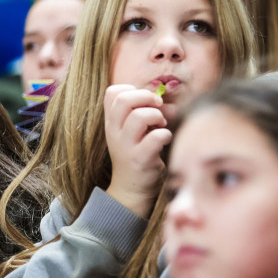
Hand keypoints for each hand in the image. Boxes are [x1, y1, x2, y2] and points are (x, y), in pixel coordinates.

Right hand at [104, 84, 170, 217]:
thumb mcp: (130, 132)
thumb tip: (165, 99)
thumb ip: (142, 112)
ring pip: (139, 116)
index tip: (144, 101)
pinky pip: (156, 137)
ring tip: (161, 125)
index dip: (131, 90)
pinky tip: (165, 139)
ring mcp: (126, 146)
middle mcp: (115, 132)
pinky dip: (165, 134)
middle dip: (146, 97)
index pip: (112, 92)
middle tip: (158, 107)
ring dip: (157, 116)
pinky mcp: (141, 159)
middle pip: (124, 100)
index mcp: (111, 122)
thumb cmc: (135, 154)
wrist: (131, 188)